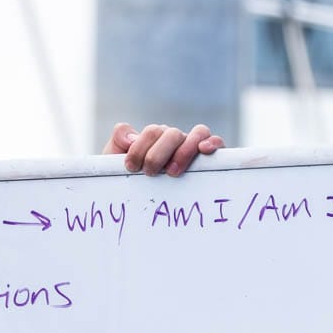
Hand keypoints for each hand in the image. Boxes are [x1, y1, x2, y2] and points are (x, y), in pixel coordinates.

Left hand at [105, 122, 224, 176]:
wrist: (135, 200)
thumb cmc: (131, 182)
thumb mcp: (116, 161)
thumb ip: (118, 141)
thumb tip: (132, 138)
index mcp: (155, 139)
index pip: (152, 132)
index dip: (141, 147)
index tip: (131, 167)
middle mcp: (175, 141)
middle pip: (171, 133)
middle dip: (157, 154)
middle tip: (150, 173)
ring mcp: (193, 148)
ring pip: (197, 133)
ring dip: (185, 150)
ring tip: (173, 171)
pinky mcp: (210, 159)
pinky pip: (216, 142)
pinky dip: (212, 142)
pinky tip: (205, 150)